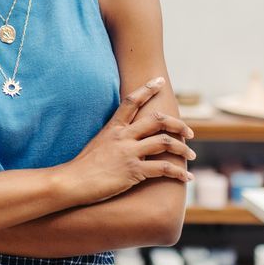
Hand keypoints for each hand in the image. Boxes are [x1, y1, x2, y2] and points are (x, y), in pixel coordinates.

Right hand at [58, 76, 195, 204]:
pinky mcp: (133, 172)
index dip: (147, 88)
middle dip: (178, 125)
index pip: (131, 101)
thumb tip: (127, 137)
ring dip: (183, 148)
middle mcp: (123, 137)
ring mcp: (128, 153)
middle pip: (157, 120)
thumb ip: (114, 137)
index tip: (159, 81)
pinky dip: (179, 172)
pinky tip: (187, 177)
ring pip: (164, 143)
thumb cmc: (83, 166)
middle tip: (190, 132)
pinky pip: (163, 169)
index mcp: (113, 128)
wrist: (72, 182)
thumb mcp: (98, 143)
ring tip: (191, 155)